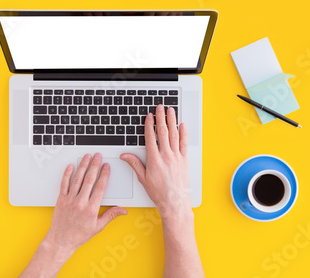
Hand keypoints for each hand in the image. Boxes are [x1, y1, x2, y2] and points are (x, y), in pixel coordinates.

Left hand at [44, 153, 127, 255]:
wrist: (61, 241)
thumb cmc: (78, 235)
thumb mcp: (98, 227)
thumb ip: (111, 215)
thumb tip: (123, 210)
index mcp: (91, 209)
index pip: (100, 187)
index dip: (104, 174)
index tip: (107, 166)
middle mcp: (80, 202)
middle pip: (89, 179)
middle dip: (94, 165)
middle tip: (98, 156)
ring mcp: (70, 200)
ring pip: (77, 179)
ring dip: (82, 166)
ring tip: (86, 157)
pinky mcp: (61, 200)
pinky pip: (64, 184)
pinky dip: (67, 174)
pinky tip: (71, 166)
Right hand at [120, 104, 190, 218]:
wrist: (174, 202)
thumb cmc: (159, 192)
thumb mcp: (142, 178)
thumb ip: (134, 164)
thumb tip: (125, 155)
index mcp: (154, 159)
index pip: (151, 137)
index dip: (149, 124)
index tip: (149, 116)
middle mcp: (166, 156)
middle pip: (163, 132)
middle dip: (161, 118)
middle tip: (160, 107)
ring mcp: (176, 157)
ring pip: (174, 134)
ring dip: (172, 121)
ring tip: (171, 111)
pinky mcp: (184, 160)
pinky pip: (184, 143)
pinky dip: (183, 133)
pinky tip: (182, 125)